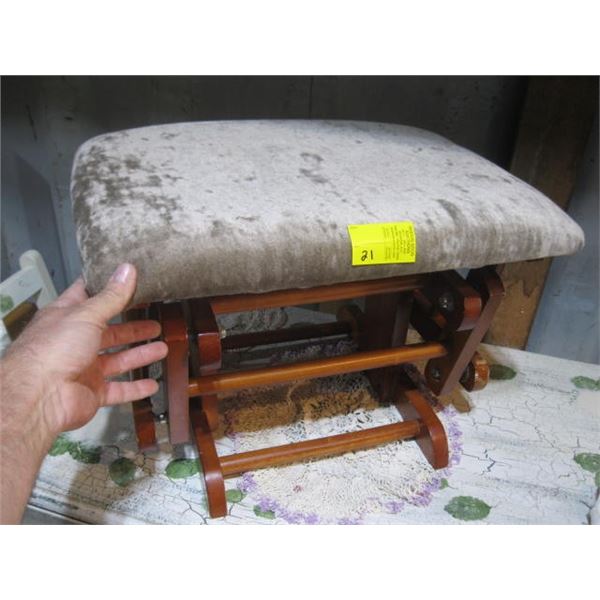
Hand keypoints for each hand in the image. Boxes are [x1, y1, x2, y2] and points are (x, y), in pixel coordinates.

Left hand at [1, 263, 166, 436]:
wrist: (39, 397)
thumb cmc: (53, 350)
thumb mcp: (86, 315)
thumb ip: (111, 296)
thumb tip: (128, 270)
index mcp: (67, 318)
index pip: (88, 298)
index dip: (108, 289)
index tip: (130, 282)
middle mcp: (74, 342)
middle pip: (110, 332)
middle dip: (133, 328)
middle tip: (154, 323)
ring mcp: (83, 368)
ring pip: (118, 360)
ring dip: (139, 355)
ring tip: (162, 348)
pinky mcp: (92, 392)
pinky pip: (119, 390)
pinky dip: (136, 387)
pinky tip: (152, 384)